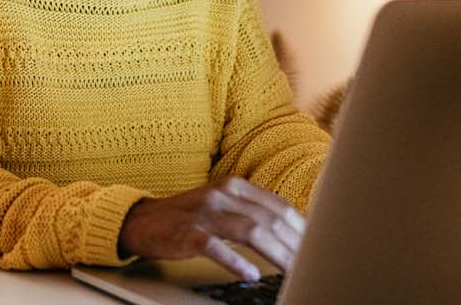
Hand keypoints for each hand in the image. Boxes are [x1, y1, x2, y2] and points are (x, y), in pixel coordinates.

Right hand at [117, 177, 304, 280]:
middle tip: (311, 263)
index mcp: (234, 186)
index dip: (302, 228)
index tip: (318, 246)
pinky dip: (235, 262)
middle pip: (269, 219)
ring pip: (250, 231)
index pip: (278, 206)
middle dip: (294, 244)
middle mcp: (221, 195)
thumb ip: (251, 213)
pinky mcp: (186, 233)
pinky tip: (250, 275)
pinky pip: (215, 247)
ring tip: (292, 270)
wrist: (141, 221)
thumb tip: (291, 233)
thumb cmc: (187, 217)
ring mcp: (204, 213)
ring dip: (275, 253)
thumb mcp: (222, 206)